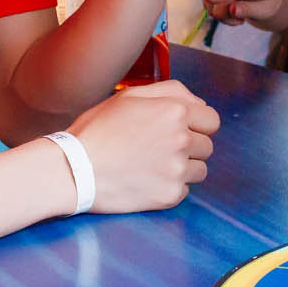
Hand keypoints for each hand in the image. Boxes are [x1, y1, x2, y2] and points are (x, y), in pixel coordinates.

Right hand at [66, 80, 220, 212]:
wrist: (74, 169)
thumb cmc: (98, 130)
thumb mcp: (130, 96)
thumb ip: (171, 91)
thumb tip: (200, 103)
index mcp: (175, 112)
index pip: (212, 120)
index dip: (197, 124)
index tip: (181, 129)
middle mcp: (182, 140)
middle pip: (207, 145)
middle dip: (190, 146)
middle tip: (160, 148)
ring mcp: (177, 170)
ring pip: (201, 169)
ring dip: (184, 167)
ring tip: (154, 164)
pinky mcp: (170, 195)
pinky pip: (185, 189)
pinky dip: (171, 186)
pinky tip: (147, 180)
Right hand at [202, 0, 284, 23]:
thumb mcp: (265, 9)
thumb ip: (248, 9)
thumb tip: (232, 10)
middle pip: (219, 7)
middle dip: (228, 17)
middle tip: (243, 18)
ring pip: (211, 8)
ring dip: (224, 15)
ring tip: (238, 10)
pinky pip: (207, 5)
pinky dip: (218, 11)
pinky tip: (230, 7)